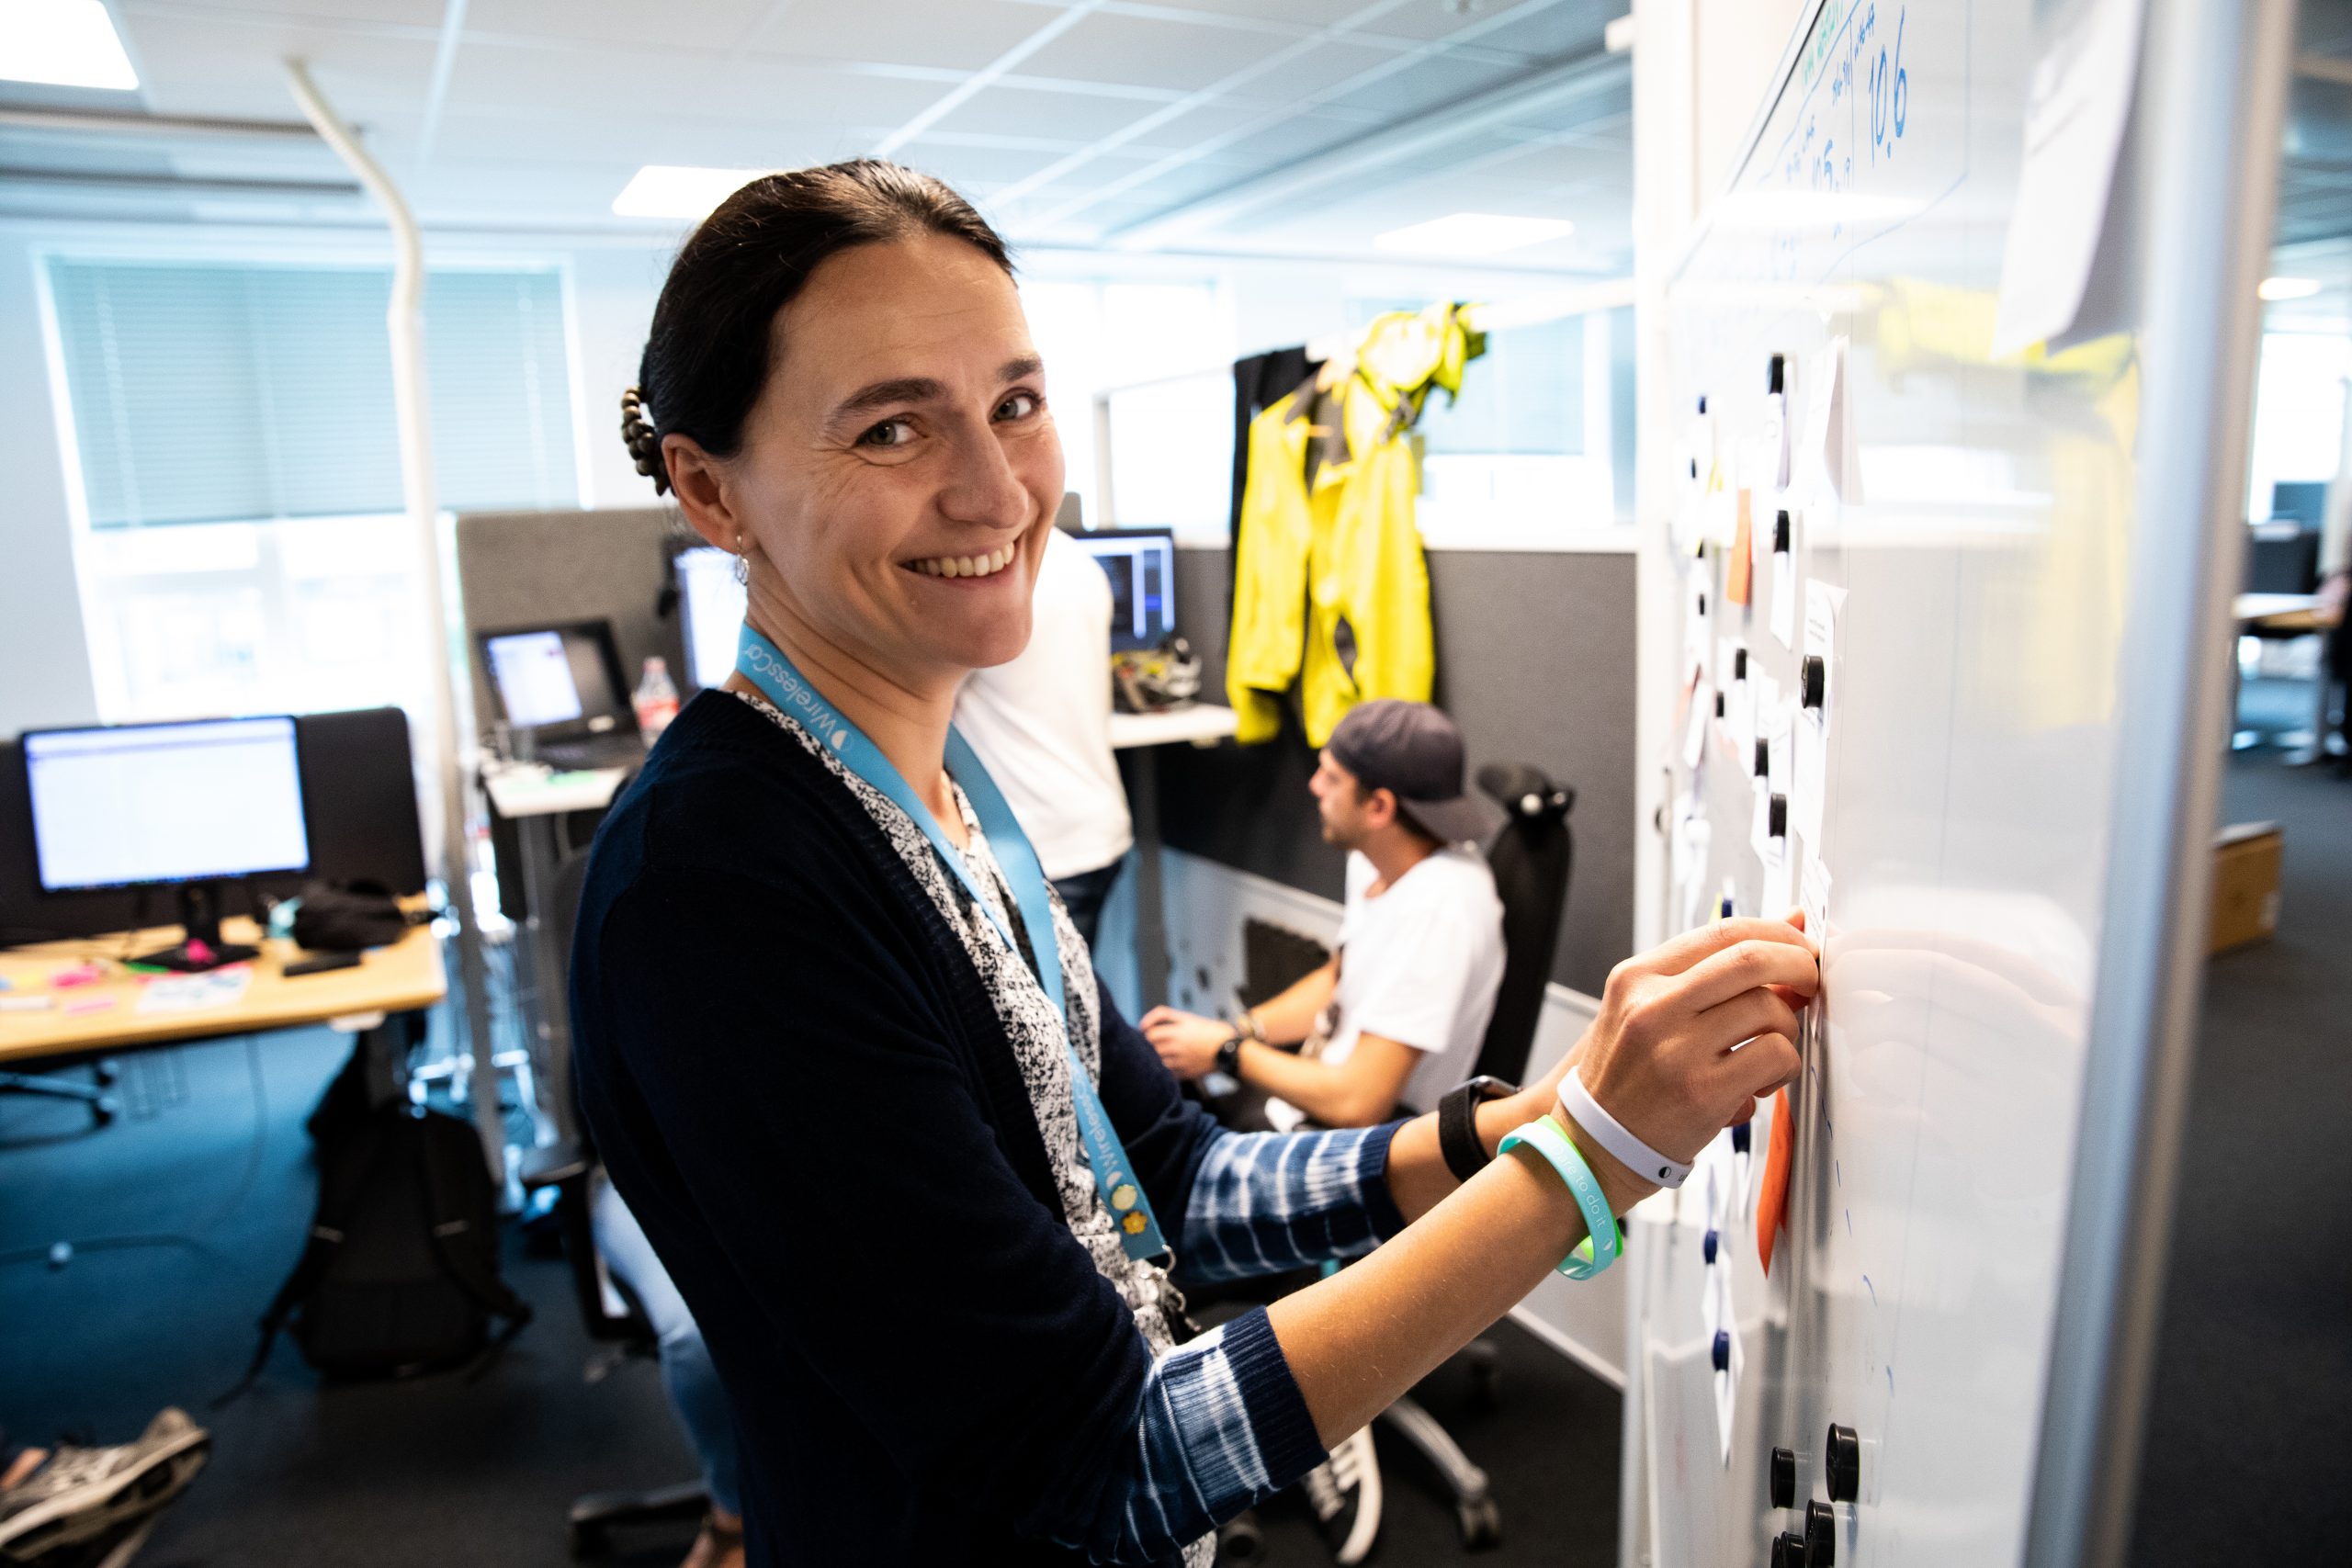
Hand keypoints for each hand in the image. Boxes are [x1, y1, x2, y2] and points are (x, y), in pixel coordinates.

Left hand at [1139, 1006, 1231, 1081]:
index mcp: (1177, 1031)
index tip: (1144, 1034)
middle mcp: (1177, 1047)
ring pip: (1158, 1063)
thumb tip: (1143, 1025)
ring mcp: (1181, 1062)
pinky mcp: (1186, 1073)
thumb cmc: (1209, 1031)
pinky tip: (1170, 1065)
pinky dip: (1166, 1070)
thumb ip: (1164, 1015)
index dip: (1144, 1034)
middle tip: (1148, 1045)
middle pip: (1152, 1049)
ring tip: (1159, 1055)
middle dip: (1148, 1047)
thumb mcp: (1187, 1017)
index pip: (1150, 1034)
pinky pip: (1168, 1074)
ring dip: (1156, 1059)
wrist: (1229, 1049)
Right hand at [1566, 913, 1815, 1207]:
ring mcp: (1676, 1049)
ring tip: (1769, 1047)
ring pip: (1769, 1009)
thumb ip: (1715, 968)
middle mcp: (1652, 1006)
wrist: (1597, 1142)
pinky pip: (1775, 1056)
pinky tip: (1763, 1079)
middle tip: (1810, 982)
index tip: (1798, 947)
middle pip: (1751, 959)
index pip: (1722, 932)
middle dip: (1798, 964)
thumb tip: (1792, 920)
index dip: (1775, 932)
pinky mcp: (1703, 1091)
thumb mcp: (1651, 1007)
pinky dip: (1785, 1065)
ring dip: (1787, 1027)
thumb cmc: (1629, 1073)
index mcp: (1637, 977)